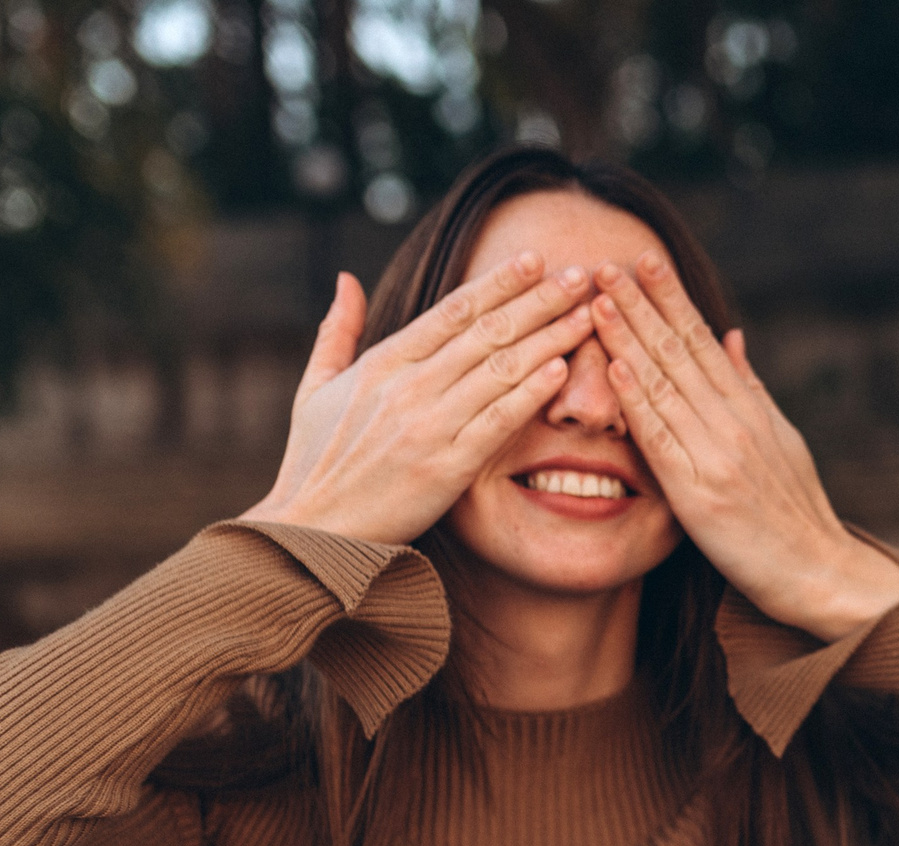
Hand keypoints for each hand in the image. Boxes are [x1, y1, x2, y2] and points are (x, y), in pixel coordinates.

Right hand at [243, 254, 595, 544]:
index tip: (534, 260)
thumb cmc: (314, 464)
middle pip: (487, 331)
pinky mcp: (446, 468)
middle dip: (538, 299)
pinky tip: (562, 370)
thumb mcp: (315, 389)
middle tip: (581, 274)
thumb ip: (336, 332)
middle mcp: (408, 387)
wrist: (312, 532)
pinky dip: (530, 393)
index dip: (498, 283)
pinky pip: (497, 421)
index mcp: (381, 363)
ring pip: (500, 369)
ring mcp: (428, 426)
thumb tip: (346, 278)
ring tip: (587, 315)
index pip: (452, 311)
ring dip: (549, 338)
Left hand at [590, 251, 898, 640]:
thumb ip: (750, 387)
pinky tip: (615, 368)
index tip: (644, 261)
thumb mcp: (782, 438)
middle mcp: (735, 423)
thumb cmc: (795, 512)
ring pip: (666, 386)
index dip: (671, 299)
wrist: (819, 571)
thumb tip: (730, 334)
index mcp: (750, 409)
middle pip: (680, 352)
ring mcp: (718, 456)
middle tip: (605, 262)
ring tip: (598, 299)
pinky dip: (638, 401)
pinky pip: (663, 440)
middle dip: (641, 304)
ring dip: (629, 338)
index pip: (703, 341)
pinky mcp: (701, 494)